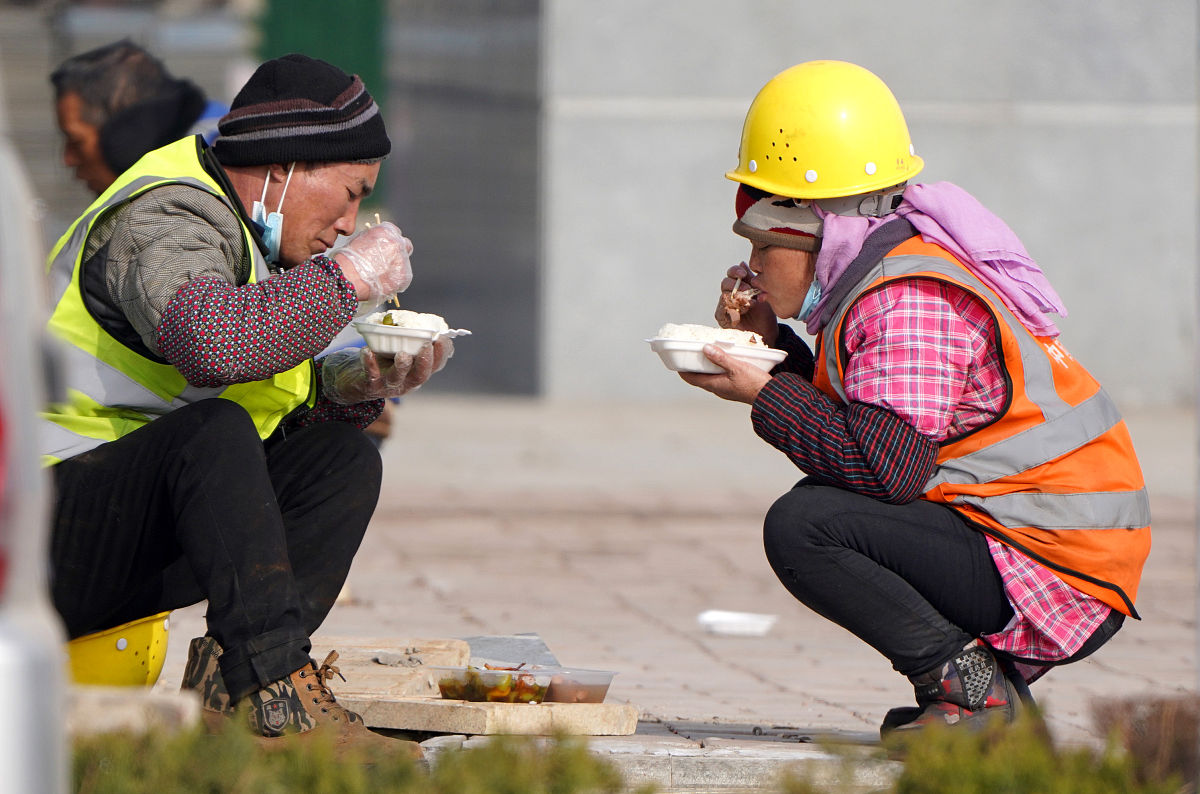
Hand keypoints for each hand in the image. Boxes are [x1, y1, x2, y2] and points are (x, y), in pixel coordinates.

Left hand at [321, 338, 453, 403]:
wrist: (356, 381)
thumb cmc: (383, 362)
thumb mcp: (401, 352)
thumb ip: (413, 342)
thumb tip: (428, 324)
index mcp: (417, 373)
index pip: (435, 366)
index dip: (441, 354)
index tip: (443, 338)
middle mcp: (406, 382)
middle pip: (420, 375)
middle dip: (426, 361)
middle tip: (427, 345)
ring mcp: (388, 385)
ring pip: (398, 378)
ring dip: (402, 366)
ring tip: (402, 354)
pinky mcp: (370, 385)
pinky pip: (370, 375)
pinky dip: (370, 364)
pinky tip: (367, 351)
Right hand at [331, 222, 413, 304]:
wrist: (349, 277)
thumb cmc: (349, 260)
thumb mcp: (360, 240)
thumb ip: (374, 239)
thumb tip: (378, 243)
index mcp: (387, 231)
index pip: (394, 232)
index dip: (389, 241)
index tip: (385, 248)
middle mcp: (398, 243)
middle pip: (405, 245)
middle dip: (398, 252)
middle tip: (387, 262)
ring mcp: (403, 260)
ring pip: (403, 263)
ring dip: (395, 268)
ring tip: (379, 276)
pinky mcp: (404, 277)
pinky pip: (402, 278)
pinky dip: (394, 281)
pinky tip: (382, 283)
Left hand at [678, 343, 771, 403]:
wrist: (770, 396)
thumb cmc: (754, 384)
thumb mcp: (737, 367)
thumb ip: (721, 358)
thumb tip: (705, 349)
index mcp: (715, 385)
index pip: (692, 379)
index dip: (683, 371)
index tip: (677, 362)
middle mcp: (718, 389)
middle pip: (700, 378)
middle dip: (694, 367)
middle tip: (691, 355)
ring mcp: (726, 389)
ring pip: (711, 378)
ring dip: (707, 368)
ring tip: (706, 354)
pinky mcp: (734, 388)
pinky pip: (721, 378)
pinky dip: (718, 369)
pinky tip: (724, 361)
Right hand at [716, 262, 777, 343]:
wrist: (767, 333)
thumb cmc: (764, 314)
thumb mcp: (761, 292)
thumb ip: (752, 279)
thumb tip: (742, 263)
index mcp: (738, 286)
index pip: (731, 274)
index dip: (735, 271)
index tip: (744, 274)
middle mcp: (729, 294)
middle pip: (725, 283)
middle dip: (737, 285)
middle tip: (748, 290)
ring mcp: (724, 306)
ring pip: (724, 295)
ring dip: (738, 298)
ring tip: (750, 304)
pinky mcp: (722, 318)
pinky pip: (723, 310)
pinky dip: (733, 309)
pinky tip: (743, 312)